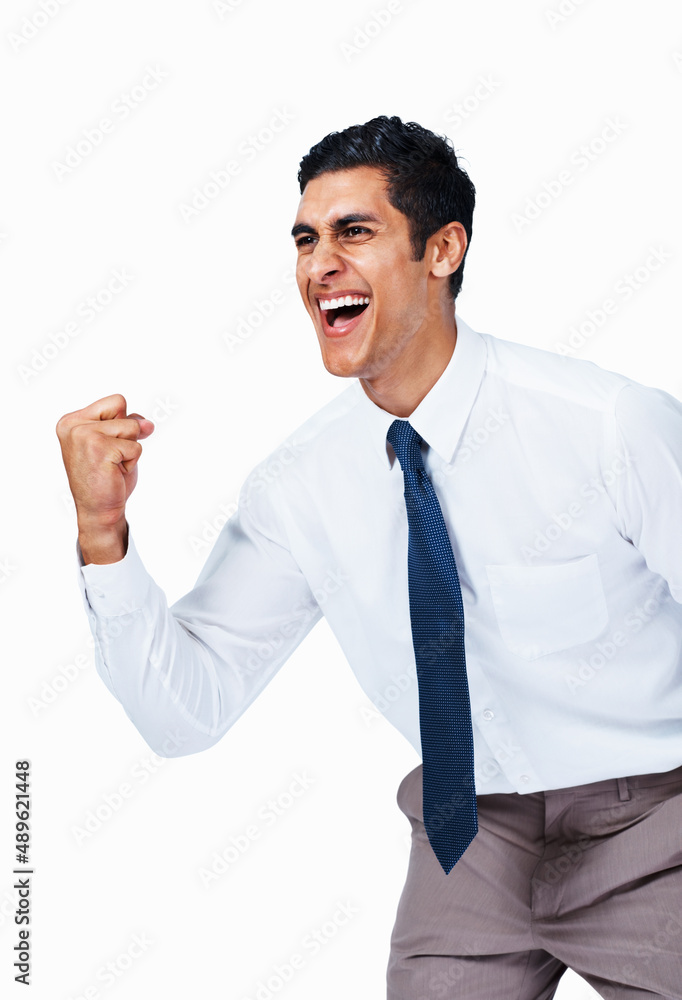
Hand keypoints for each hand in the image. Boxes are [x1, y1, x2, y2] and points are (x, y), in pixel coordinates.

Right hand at [56, 394, 154, 561]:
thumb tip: (148, 424)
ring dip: (129, 449)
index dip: (123, 422)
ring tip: (113, 464)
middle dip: (127, 433)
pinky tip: (115, 472)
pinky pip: (136, 446)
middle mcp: (73, 425)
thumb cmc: (106, 477)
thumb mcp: (115, 442)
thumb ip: (126, 423)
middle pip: (122, 406)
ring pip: (131, 427)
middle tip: (112, 456)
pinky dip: (132, 461)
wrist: (99, 510)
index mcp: (71, 421)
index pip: (116, 401)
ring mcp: (84, 435)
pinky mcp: (99, 448)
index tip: (110, 445)